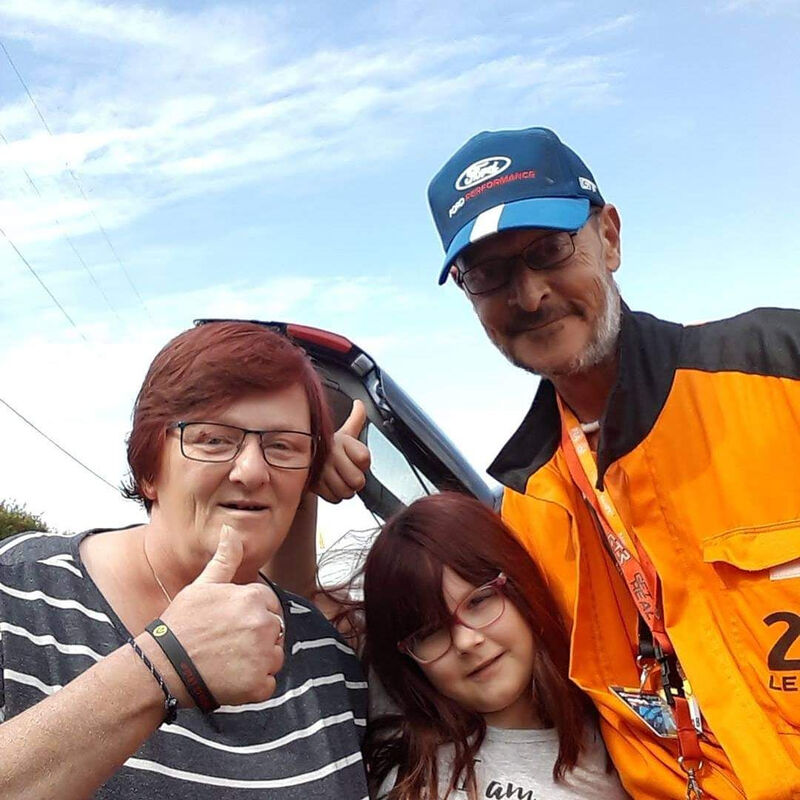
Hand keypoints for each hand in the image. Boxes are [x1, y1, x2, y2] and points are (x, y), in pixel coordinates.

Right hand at [159, 526, 284, 707]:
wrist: (163, 667)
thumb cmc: (182, 625)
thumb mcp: (203, 586)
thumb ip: (225, 558)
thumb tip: (231, 528)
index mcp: (255, 598)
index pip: (269, 606)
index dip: (251, 615)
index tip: (230, 625)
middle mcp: (264, 624)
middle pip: (274, 631)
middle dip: (257, 637)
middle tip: (226, 644)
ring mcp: (263, 656)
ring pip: (274, 657)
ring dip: (257, 662)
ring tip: (227, 661)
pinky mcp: (259, 685)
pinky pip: (268, 684)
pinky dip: (253, 686)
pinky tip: (231, 679)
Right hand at [314, 399, 370, 502]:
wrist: (301, 458)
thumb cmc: (327, 447)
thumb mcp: (343, 431)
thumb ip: (356, 419)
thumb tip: (360, 404)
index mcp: (341, 440)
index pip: (364, 458)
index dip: (363, 462)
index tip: (356, 459)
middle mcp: (330, 454)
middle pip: (357, 480)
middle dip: (355, 480)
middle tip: (347, 472)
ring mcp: (321, 471)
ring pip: (347, 492)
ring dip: (345, 488)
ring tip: (338, 477)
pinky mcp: (314, 485)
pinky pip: (335, 498)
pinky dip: (334, 495)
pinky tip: (329, 484)